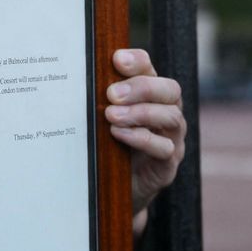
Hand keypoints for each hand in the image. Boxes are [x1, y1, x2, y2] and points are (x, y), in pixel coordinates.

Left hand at [104, 49, 185, 233]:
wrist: (115, 189)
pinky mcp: (167, 164)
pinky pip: (164, 147)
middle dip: (141, 87)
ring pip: (171, 117)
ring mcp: (172, 138)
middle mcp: (167, 112)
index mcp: (150, 95)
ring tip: (112, 115)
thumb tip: (79, 74)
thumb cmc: (109, 146)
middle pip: (170, 90)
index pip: (151, 69)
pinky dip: (142, 138)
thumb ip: (100, 98)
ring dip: (140, 113)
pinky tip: (119, 134)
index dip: (137, 62)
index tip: (116, 60)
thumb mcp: (102, 119)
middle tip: (112, 94)